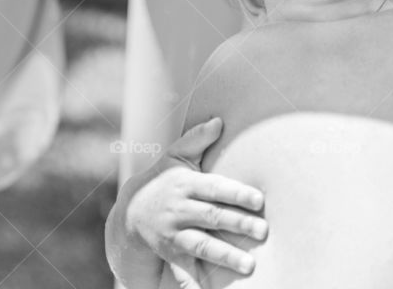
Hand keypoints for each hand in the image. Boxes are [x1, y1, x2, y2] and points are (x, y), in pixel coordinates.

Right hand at [107, 118, 266, 288]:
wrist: (129, 213)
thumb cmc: (163, 180)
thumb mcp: (175, 157)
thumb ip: (197, 140)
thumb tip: (219, 121)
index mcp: (185, 184)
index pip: (214, 187)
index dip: (236, 193)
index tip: (259, 200)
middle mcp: (179, 209)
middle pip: (212, 217)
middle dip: (238, 225)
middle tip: (263, 232)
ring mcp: (173, 234)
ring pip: (202, 245)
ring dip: (225, 256)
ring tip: (249, 266)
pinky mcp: (169, 254)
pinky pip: (183, 271)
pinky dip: (193, 284)